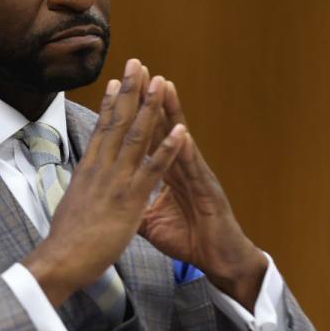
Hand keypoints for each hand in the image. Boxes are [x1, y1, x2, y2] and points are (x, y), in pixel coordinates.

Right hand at [23, 59, 186, 306]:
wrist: (62, 258)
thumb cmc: (66, 238)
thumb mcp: (72, 203)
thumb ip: (82, 188)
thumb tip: (80, 182)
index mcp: (89, 168)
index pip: (102, 127)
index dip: (112, 103)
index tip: (119, 80)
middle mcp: (101, 167)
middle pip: (118, 121)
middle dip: (131, 91)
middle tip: (139, 63)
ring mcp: (116, 180)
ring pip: (136, 136)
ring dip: (151, 108)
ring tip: (161, 83)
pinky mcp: (131, 198)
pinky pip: (154, 169)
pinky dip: (168, 149)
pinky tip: (180, 132)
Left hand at [138, 81, 267, 309]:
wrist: (219, 259)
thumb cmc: (189, 238)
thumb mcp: (149, 222)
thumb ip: (132, 206)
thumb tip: (110, 201)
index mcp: (165, 171)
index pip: (145, 135)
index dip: (132, 113)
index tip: (117, 88)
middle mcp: (181, 167)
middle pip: (161, 127)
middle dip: (149, 99)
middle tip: (139, 71)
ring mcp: (197, 176)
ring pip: (180, 139)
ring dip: (173, 114)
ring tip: (164, 87)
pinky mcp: (209, 192)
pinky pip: (196, 170)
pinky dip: (188, 152)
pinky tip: (183, 134)